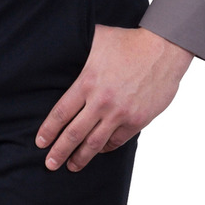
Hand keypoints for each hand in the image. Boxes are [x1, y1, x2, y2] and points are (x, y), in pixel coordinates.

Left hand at [36, 25, 192, 171]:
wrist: (163, 49)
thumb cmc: (129, 42)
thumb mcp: (98, 39)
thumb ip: (80, 49)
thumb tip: (62, 45)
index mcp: (88, 82)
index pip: (62, 113)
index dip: (49, 130)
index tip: (40, 142)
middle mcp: (102, 101)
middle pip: (74, 133)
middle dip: (59, 151)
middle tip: (50, 163)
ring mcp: (120, 113)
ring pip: (95, 143)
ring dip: (81, 157)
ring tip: (72, 166)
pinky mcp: (138, 120)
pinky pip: (117, 141)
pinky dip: (105, 148)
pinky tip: (98, 151)